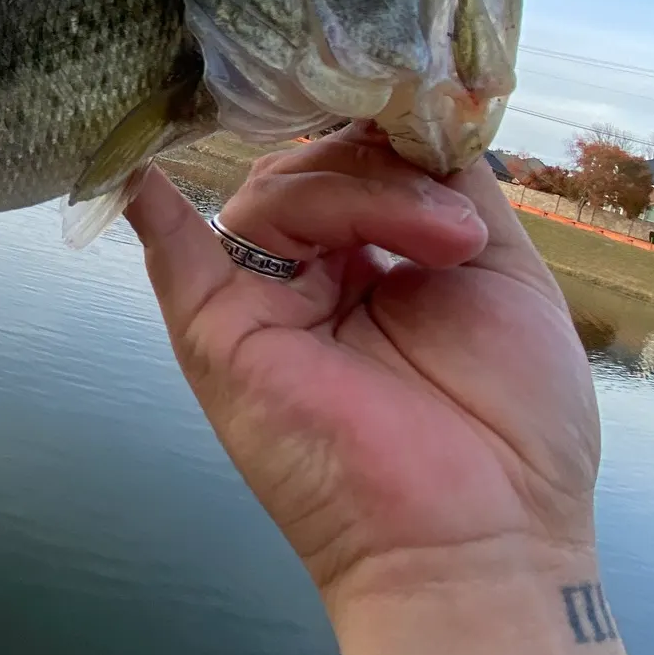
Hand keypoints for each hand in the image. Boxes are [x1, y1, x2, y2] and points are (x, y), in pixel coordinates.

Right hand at [126, 125, 600, 604]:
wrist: (482, 537)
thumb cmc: (512, 422)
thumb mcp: (506, 271)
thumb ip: (451, 185)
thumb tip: (406, 116)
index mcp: (373, 259)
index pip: (355, 156)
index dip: (386, 130)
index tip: (431, 117)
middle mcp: (310, 274)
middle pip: (313, 163)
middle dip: (386, 171)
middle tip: (455, 235)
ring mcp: (259, 302)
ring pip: (275, 191)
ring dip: (360, 196)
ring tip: (439, 249)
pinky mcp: (220, 334)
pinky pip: (173, 253)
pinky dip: (152, 205)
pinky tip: (141, 165)